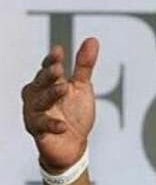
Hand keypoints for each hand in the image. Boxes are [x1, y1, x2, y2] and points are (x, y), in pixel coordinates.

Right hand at [22, 37, 98, 169]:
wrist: (73, 145)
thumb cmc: (75, 114)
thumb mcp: (82, 88)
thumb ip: (84, 66)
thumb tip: (92, 39)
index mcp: (47, 84)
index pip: (48, 68)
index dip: (52, 60)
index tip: (60, 51)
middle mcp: (37, 96)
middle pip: (40, 83)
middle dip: (48, 75)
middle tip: (59, 69)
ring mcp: (35, 113)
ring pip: (38, 102)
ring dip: (50, 95)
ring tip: (64, 89)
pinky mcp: (38, 131)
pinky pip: (42, 126)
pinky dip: (52, 124)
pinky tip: (63, 125)